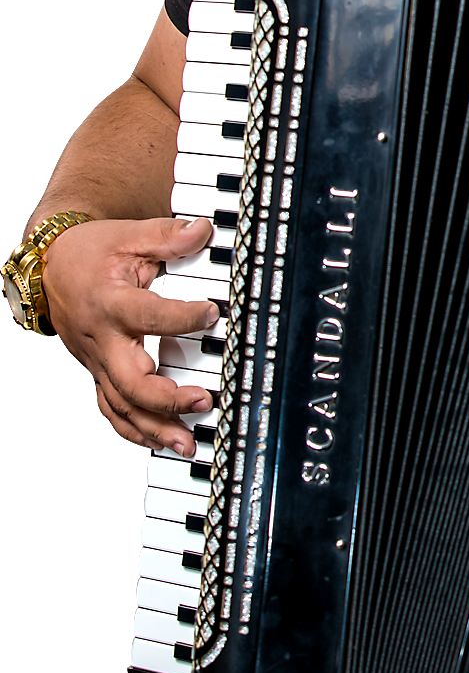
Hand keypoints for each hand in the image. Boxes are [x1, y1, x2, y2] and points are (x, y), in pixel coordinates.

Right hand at [43, 216, 219, 455]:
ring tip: (188, 442)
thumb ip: (166, 235)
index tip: (212, 313)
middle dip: (167, 398)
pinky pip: (114, 410)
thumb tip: (201, 230)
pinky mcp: (100, 373)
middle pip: (130, 382)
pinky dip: (137, 430)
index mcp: (112, 303)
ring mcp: (99, 362)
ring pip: (122, 406)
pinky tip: (163, 442)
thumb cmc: (89, 254)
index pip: (149, 316)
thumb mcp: (128, 235)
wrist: (51, 267)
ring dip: (155, 428)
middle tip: (203, 399)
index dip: (183, 317)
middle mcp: (103, 340)